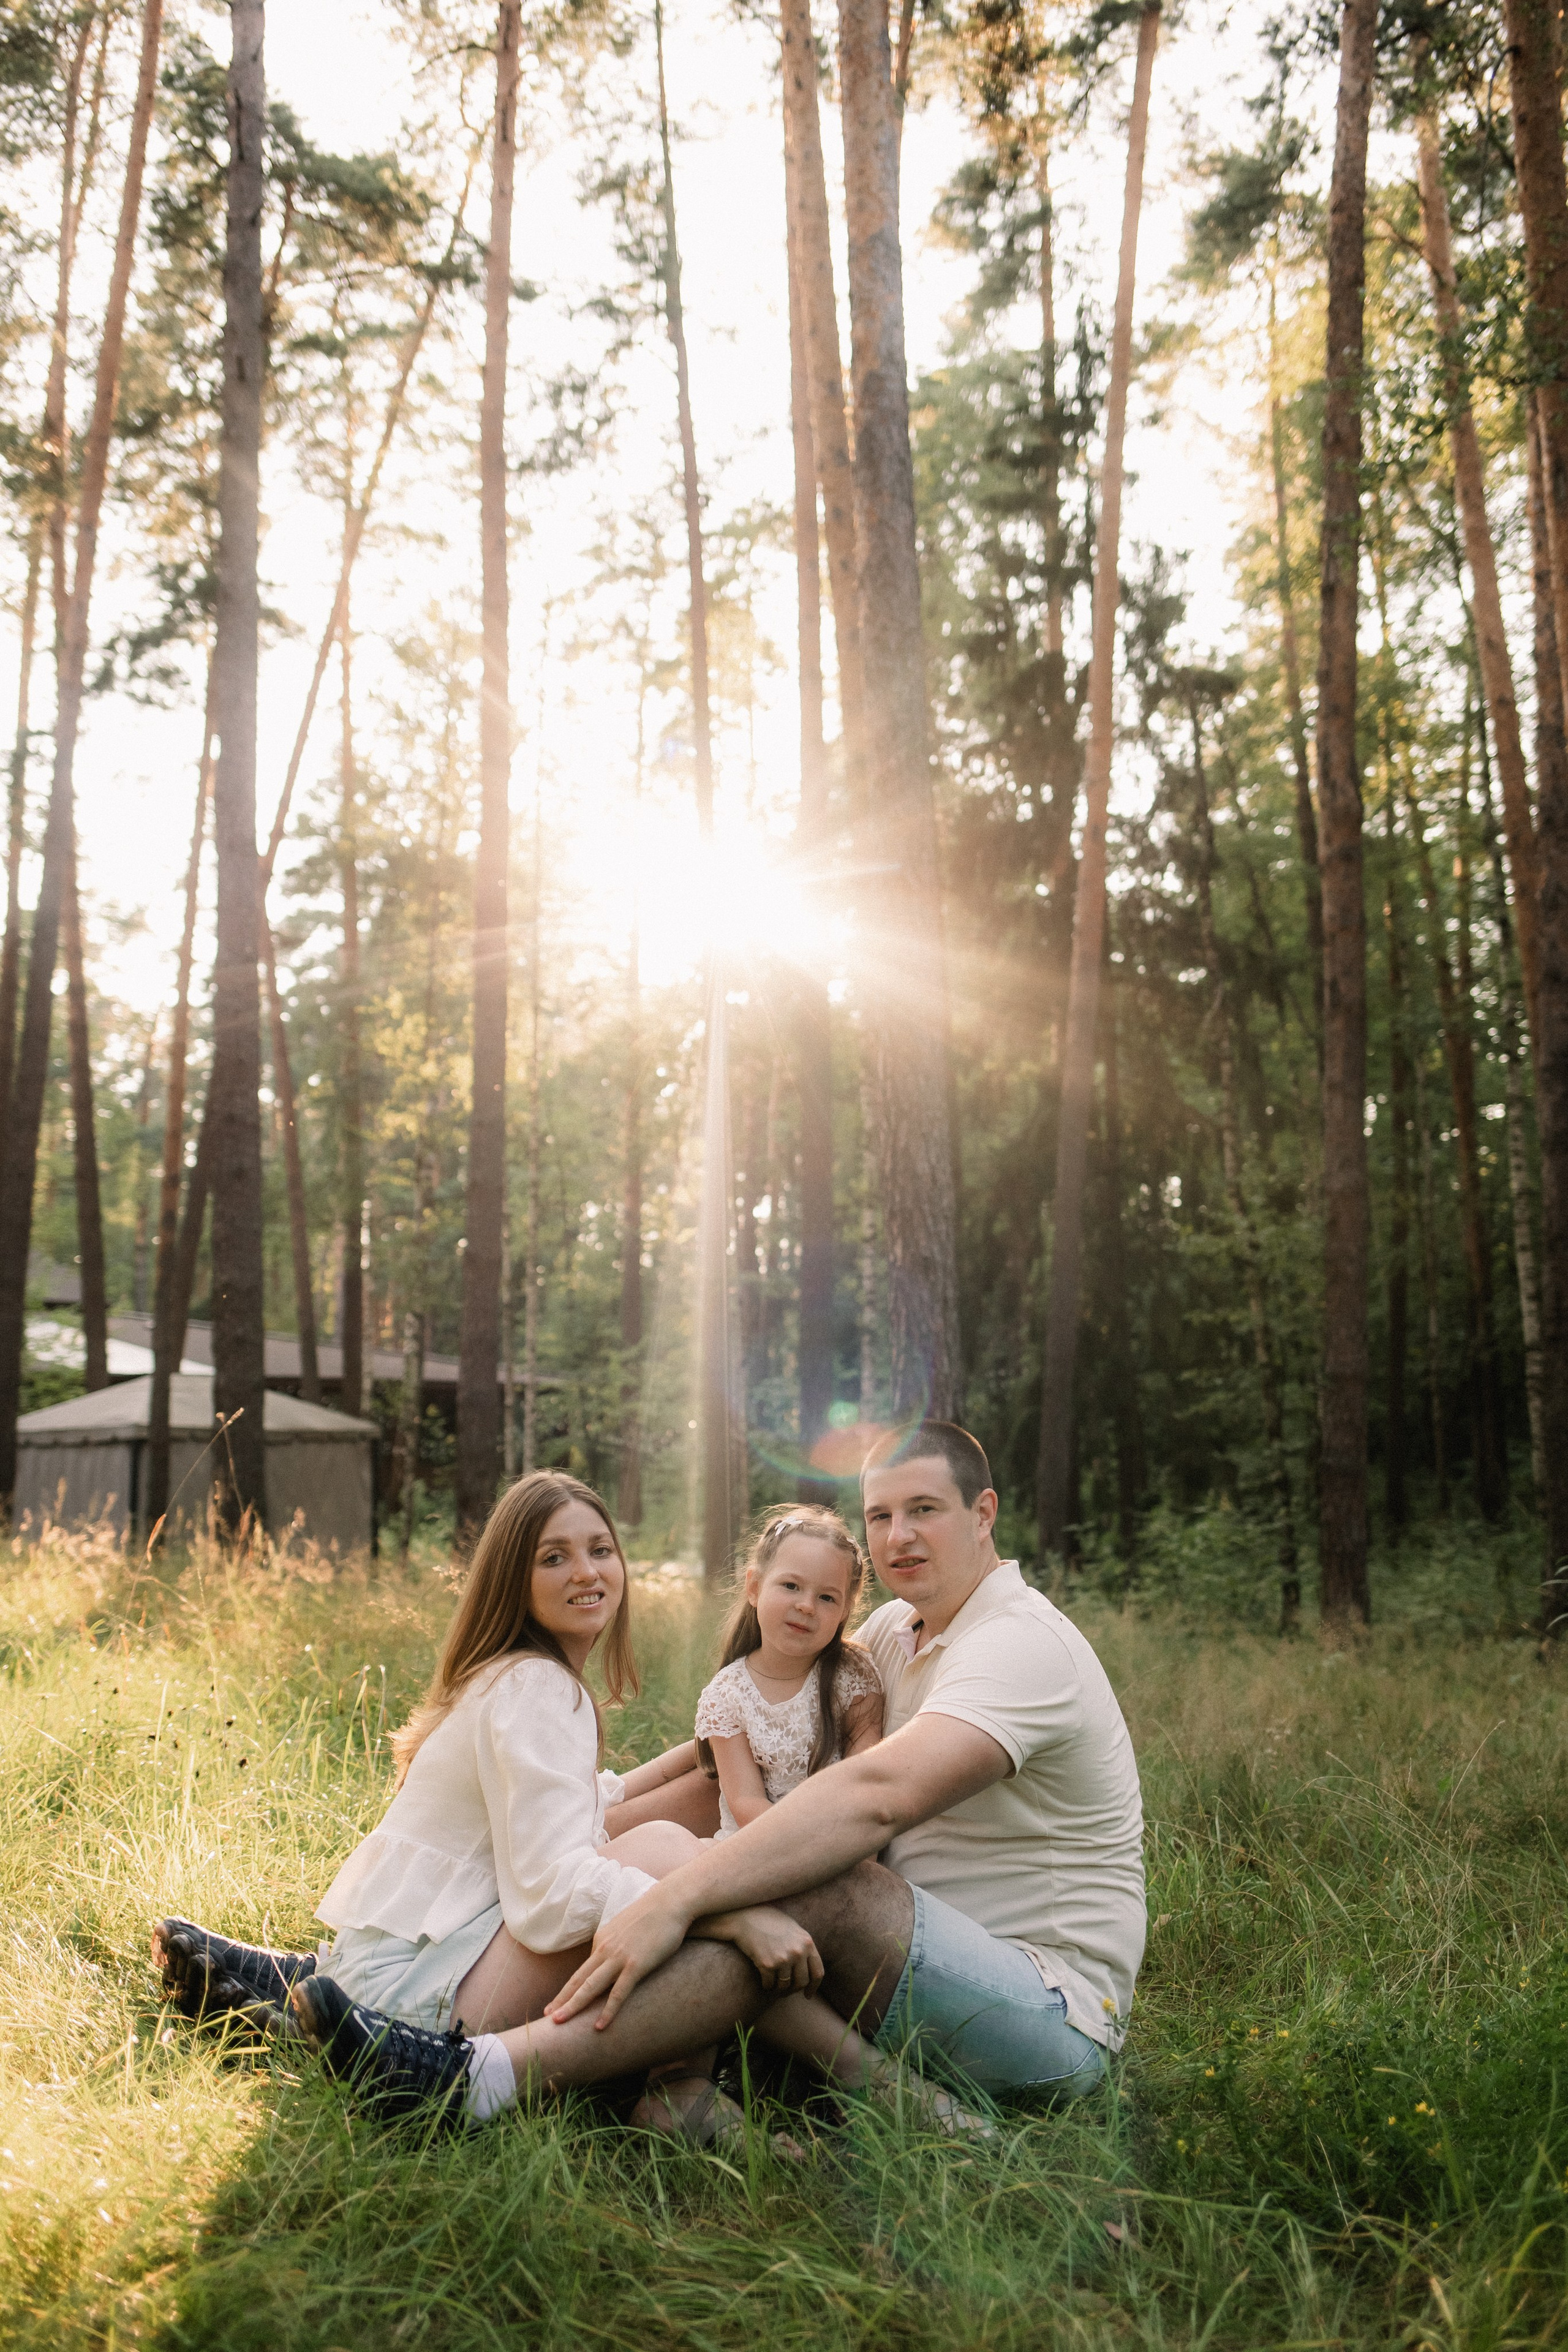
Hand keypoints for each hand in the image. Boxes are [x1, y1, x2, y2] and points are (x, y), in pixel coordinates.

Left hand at [545, 1884, 690, 2028]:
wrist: (671, 1901)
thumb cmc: (654, 1913)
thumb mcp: (627, 1927)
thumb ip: (617, 1942)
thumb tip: (615, 1958)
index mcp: (602, 1939)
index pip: (583, 1970)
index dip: (570, 1988)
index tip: (558, 2003)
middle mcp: (605, 1948)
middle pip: (578, 1979)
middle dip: (561, 1999)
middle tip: (546, 2017)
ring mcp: (619, 1957)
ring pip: (590, 1986)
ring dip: (573, 2005)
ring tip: (557, 2022)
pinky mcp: (636, 1965)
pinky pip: (619, 1993)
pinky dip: (608, 2011)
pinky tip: (600, 2026)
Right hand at [720, 1905, 822, 1995]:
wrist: (747, 1917)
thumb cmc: (770, 1922)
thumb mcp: (793, 1930)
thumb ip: (803, 1948)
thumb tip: (808, 1970)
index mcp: (807, 1942)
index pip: (817, 1972)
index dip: (813, 1987)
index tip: (807, 1995)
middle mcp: (798, 1952)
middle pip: (801, 1982)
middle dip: (794, 1990)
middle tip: (786, 1992)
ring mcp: (783, 1958)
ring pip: (785, 1986)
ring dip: (779, 1990)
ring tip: (774, 1987)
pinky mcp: (767, 1964)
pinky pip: (769, 1984)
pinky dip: (767, 1986)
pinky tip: (764, 1982)